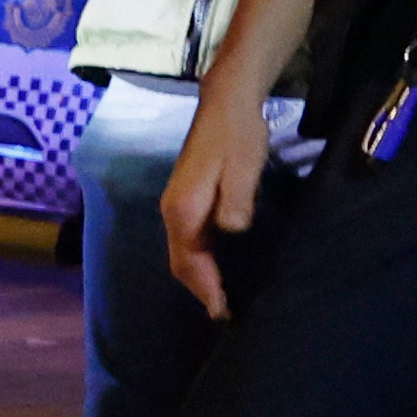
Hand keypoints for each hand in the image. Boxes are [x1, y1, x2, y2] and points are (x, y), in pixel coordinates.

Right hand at [162, 81, 283, 317]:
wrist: (226, 103)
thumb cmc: (238, 136)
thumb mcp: (243, 168)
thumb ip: (236, 202)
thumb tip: (232, 231)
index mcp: (184, 210)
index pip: (191, 261)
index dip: (206, 289)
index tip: (222, 311)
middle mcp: (172, 212)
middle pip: (180, 263)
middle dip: (198, 290)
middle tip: (222, 312)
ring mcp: (175, 206)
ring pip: (181, 253)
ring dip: (197, 278)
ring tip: (218, 297)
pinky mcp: (184, 200)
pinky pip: (186, 241)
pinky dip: (197, 261)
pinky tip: (213, 266)